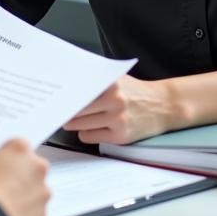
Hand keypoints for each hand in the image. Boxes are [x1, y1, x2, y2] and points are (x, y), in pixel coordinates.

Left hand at [62, 74, 176, 144]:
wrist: (163, 106)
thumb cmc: (135, 91)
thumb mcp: (118, 79)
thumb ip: (96, 80)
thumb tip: (68, 83)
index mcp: (112, 83)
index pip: (79, 91)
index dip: (65, 96)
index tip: (53, 98)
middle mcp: (115, 101)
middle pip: (77, 110)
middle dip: (65, 111)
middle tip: (55, 111)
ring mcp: (117, 120)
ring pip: (80, 125)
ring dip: (73, 123)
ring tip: (69, 120)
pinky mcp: (120, 137)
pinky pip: (90, 137)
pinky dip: (86, 133)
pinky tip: (90, 127)